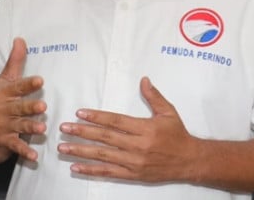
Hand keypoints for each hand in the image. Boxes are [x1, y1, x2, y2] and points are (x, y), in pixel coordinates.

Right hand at [0, 37, 46, 161]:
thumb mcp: (3, 79)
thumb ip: (15, 61)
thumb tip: (21, 39)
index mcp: (3, 92)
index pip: (17, 87)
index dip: (28, 84)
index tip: (40, 80)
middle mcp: (3, 109)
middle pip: (19, 108)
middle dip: (30, 107)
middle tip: (42, 106)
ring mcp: (3, 125)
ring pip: (19, 126)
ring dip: (30, 127)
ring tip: (42, 128)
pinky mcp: (5, 139)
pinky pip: (15, 146)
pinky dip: (24, 152)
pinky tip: (34, 156)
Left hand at [57, 77, 199, 182]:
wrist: (190, 161)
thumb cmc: (178, 135)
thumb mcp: (168, 112)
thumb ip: (154, 96)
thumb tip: (144, 80)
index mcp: (145, 128)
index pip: (116, 121)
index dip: (97, 117)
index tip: (80, 113)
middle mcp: (138, 146)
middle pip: (105, 138)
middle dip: (83, 132)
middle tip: (64, 128)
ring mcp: (134, 162)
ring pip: (103, 156)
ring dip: (81, 151)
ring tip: (63, 147)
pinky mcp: (133, 175)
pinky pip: (109, 172)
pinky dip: (91, 171)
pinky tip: (75, 167)